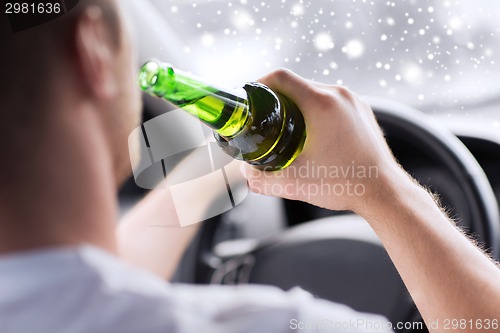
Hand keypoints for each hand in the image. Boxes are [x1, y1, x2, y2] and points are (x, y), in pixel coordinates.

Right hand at [245, 69, 406, 213]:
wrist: (383, 191)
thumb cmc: (345, 184)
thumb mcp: (293, 183)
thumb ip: (261, 179)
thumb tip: (246, 172)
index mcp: (321, 103)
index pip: (281, 77)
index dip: (259, 84)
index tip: (250, 98)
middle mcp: (339, 95)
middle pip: (296, 84)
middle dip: (276, 99)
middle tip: (264, 119)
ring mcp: (353, 101)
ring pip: (314, 91)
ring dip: (297, 105)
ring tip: (287, 128)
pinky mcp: (362, 110)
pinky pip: (332, 101)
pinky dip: (316, 110)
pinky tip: (311, 133)